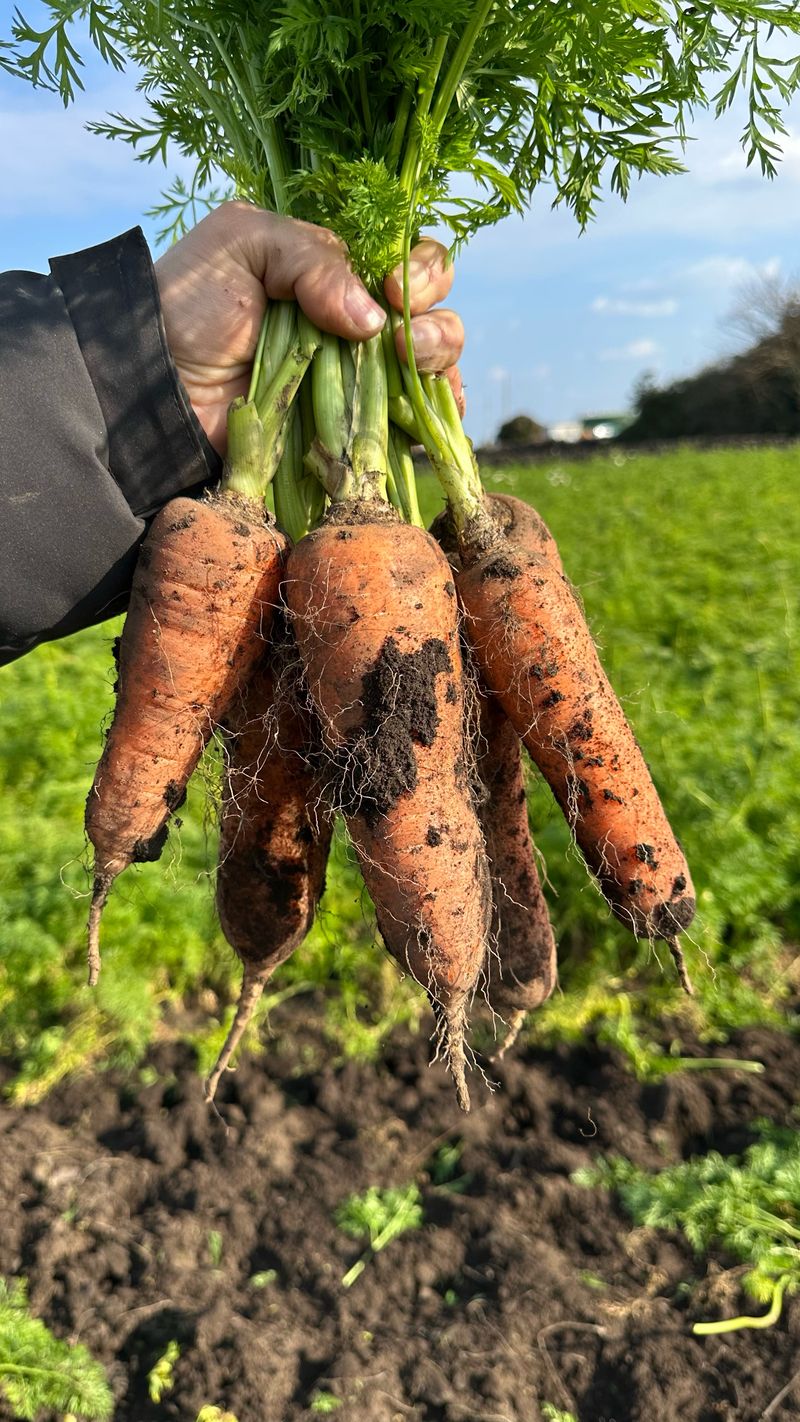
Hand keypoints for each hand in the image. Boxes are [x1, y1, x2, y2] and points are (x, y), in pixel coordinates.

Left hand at [155, 201, 464, 453]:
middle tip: (398, 334)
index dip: (420, 272)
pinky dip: (431, 419)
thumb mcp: (244, 242)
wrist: (154, 381)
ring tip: (402, 364)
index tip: (392, 289)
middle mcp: (357, 323)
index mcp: (339, 271)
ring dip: (438, 362)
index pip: (409, 261)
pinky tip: (420, 413)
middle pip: (434, 315)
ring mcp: (357, 379)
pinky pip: (411, 426)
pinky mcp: (349, 429)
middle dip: (433, 321)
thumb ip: (311, 257)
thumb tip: (372, 317)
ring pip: (434, 367)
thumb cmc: (190, 302)